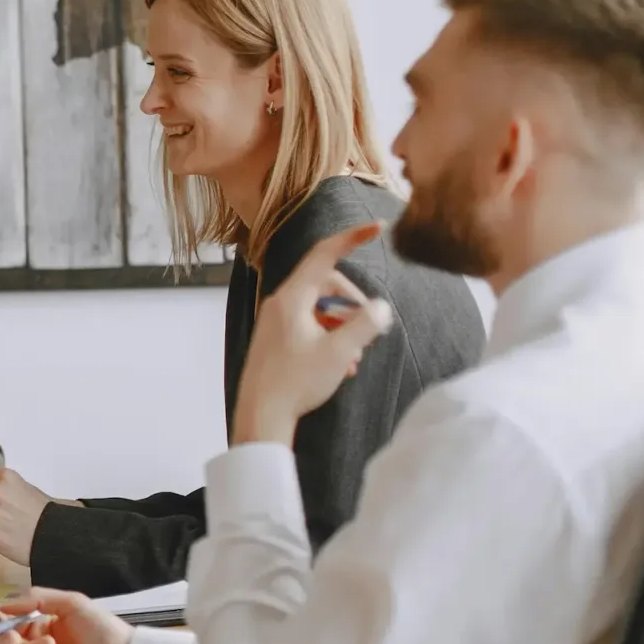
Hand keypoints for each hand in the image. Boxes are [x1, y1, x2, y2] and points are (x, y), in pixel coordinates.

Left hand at [231, 223, 395, 446]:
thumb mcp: (340, 352)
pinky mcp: (276, 339)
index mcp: (291, 298)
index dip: (351, 238)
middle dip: (352, 302)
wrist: (261, 415)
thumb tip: (381, 306)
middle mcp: (280, 304)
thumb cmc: (296, 383)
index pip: (324, 254)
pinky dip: (330, 338)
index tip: (376, 228)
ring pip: (320, 309)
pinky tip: (343, 365)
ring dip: (343, 325)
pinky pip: (309, 326)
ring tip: (356, 355)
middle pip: (326, 285)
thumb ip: (365, 324)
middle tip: (369, 327)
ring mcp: (276, 322)